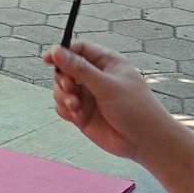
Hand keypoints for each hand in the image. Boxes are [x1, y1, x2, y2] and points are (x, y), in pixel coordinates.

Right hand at [42, 41, 172, 161]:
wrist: (145, 142)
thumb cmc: (135, 109)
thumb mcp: (107, 85)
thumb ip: (80, 69)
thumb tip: (56, 51)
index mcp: (106, 63)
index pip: (79, 49)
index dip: (62, 52)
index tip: (48, 58)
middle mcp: (95, 77)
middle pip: (65, 69)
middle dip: (63, 79)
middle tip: (70, 88)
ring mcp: (88, 96)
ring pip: (61, 89)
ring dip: (63, 97)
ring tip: (76, 107)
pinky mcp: (82, 113)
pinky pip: (62, 106)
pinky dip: (66, 110)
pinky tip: (78, 116)